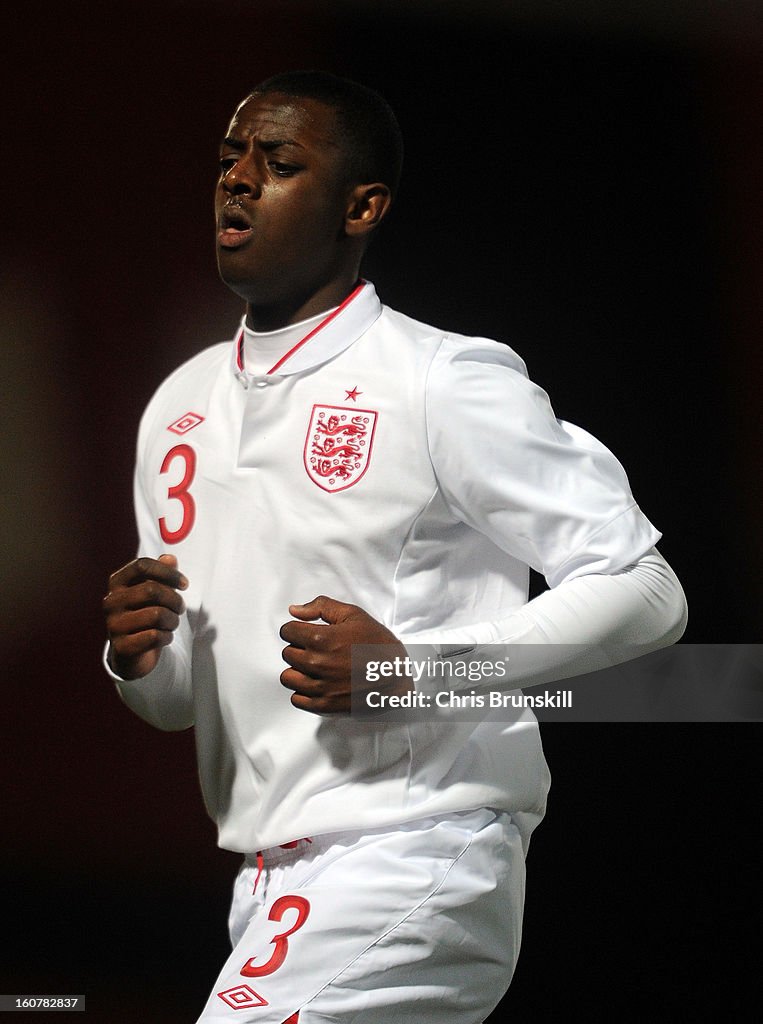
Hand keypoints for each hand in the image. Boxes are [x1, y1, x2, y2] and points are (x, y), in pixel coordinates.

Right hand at [103, 554, 187, 679]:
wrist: (132, 653)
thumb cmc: (145, 615)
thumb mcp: (154, 592)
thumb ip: (162, 573)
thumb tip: (170, 558)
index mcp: (117, 583)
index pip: (142, 566)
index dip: (168, 572)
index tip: (185, 584)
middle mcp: (111, 601)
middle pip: (152, 590)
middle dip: (175, 600)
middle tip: (180, 608)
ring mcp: (113, 625)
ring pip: (157, 615)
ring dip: (173, 621)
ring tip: (171, 624)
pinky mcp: (122, 647)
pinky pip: (154, 637)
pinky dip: (167, 637)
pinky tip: (164, 637)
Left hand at [279, 596, 410, 714]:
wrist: (399, 676)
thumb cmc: (380, 645)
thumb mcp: (354, 615)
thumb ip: (321, 607)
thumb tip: (294, 610)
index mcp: (321, 639)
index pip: (287, 631)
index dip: (297, 629)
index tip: (307, 633)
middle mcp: (317, 664)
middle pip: (287, 653)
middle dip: (299, 648)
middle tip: (318, 649)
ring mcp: (320, 687)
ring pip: (288, 677)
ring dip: (298, 671)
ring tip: (316, 667)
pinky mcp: (325, 706)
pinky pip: (297, 699)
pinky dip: (304, 691)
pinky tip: (318, 683)